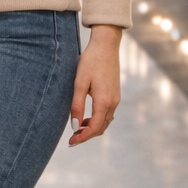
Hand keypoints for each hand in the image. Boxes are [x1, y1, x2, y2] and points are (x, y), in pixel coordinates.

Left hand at [69, 24, 121, 146]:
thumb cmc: (90, 61)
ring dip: (92, 128)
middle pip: (101, 128)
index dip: (82, 138)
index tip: (71, 142)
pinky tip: (86, 118)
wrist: (106, 45)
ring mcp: (116, 98)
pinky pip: (107, 113)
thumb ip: (77, 105)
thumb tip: (75, 126)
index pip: (95, 128)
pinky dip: (98, 120)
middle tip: (72, 139)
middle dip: (87, 135)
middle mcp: (113, 102)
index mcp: (104, 101)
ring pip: (105, 121)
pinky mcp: (115, 93)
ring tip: (77, 129)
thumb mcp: (79, 83)